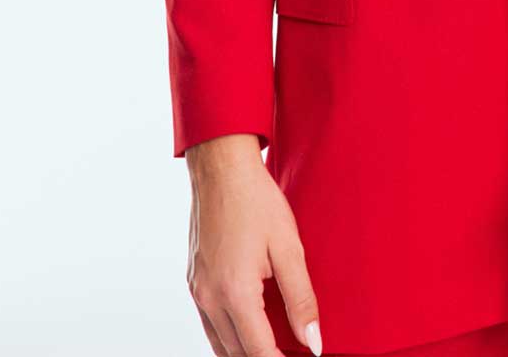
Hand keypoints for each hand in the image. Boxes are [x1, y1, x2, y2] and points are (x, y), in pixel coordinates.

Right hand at [185, 135, 321, 356]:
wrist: (221, 168)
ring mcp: (198, 292)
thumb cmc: (256, 200)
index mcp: (235, 293)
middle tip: (292, 350)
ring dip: (246, 351)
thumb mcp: (288, 247)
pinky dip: (230, 335)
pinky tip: (250, 327)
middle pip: (238, 354)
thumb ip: (301, 298)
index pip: (260, 353)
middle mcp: (210, 299)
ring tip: (275, 345)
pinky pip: (210, 325)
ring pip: (221, 345)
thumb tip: (314, 342)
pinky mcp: (194, 281)